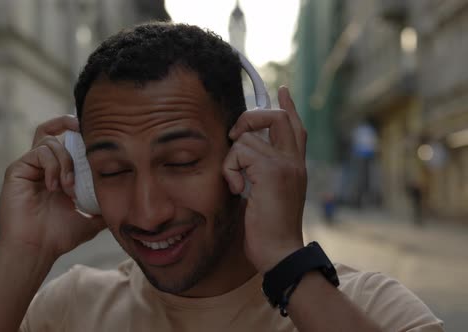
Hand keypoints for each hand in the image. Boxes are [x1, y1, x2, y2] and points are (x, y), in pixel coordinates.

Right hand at [0, 115, 105, 259]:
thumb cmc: (60, 236)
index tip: (94, 132)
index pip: (64, 143)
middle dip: (67, 124)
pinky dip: (52, 166)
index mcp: (55, 174)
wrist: (37, 249)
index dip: (76, 132)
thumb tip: (126, 198)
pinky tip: (55, 187)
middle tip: (83, 128)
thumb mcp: (91, 218)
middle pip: (50, 130)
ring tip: (69, 187)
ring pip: (49, 142)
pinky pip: (38, 153)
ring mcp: (28, 168)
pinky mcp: (16, 170)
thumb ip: (103, 204)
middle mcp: (40, 167)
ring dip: (66, 162)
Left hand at [223, 86, 306, 272]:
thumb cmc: (268, 229)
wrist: (279, 252)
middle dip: (251, 116)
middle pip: (278, 117)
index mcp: (295, 166)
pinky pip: (239, 152)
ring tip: (236, 183)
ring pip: (247, 138)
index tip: (282, 89)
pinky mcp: (271, 171)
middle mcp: (294, 161)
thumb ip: (262, 171)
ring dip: (232, 160)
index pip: (296, 128)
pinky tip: (237, 190)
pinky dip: (230, 170)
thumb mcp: (267, 194)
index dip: (288, 107)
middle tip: (235, 133)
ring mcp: (285, 164)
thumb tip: (244, 151)